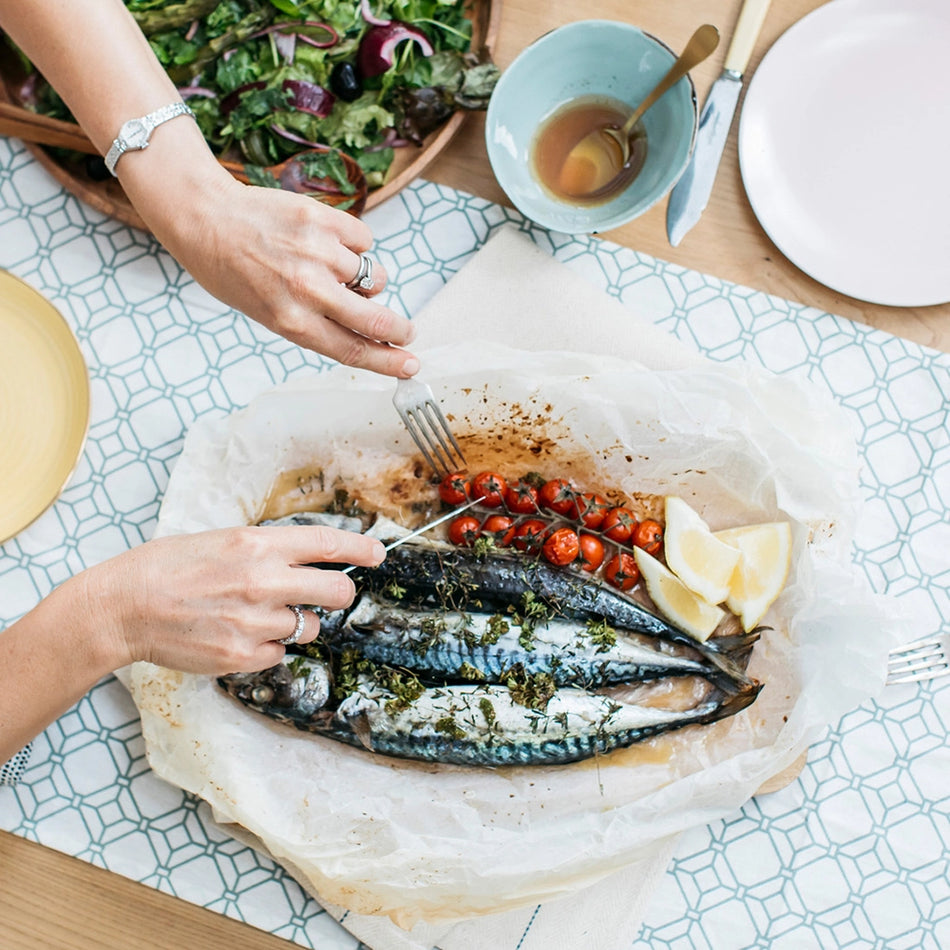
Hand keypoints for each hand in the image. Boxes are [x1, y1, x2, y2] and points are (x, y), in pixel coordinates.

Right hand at [82, 525, 384, 674]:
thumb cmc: (167, 567)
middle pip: (337, 591)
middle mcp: (264, 581)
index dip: (360, 548)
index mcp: (259, 544)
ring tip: (254, 615)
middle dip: (339, 593)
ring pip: (308, 626)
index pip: (328, 543)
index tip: (378, 553)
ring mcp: (256, 622)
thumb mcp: (220, 540)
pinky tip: (236, 635)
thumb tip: (305, 558)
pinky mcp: (244, 656)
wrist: (124, 607)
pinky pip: (279, 653)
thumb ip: (266, 549)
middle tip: (327, 593)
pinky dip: (267, 647)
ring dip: (293, 622)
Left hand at [121, 140, 418, 378]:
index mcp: (291, 321)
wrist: (207, 219)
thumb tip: (370, 328)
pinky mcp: (323, 219)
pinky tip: (327, 242)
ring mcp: (317, 252)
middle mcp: (307, 289)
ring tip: (332, 268)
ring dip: (364, 278)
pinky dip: (354, 245)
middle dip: (399, 329)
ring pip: (373, 275)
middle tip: (407, 332)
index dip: (387, 361)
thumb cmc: (236, 273)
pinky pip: (364, 241)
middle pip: (374, 318)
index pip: (353, 349)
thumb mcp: (270, 314)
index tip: (410, 366)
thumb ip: (317, 324)